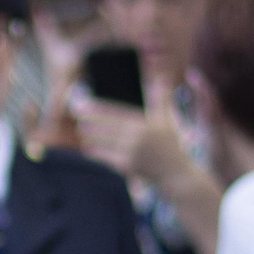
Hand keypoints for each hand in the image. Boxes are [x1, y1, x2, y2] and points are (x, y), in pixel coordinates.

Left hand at [69, 81, 192, 187]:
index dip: (97, 109)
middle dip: (88, 121)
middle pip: (104, 127)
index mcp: (145, 124)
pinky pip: (103, 157)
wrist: (176, 174)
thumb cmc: (171, 145)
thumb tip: (160, 78)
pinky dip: (95, 151)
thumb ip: (162, 99)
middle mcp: (136, 138)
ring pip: (101, 142)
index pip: (115, 114)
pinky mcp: (125, 167)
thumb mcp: (169, 120)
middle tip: (76, 114)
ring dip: (89, 136)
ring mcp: (130, 153)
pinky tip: (88, 146)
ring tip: (82, 130)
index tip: (84, 104)